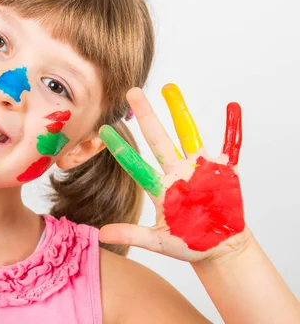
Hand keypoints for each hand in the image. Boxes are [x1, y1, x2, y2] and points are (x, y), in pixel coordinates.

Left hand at [98, 85, 246, 262]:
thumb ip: (131, 235)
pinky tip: (232, 107)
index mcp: (160, 188)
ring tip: (169, 87)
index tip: (102, 130)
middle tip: (132, 91)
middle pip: (158, 139)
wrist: (220, 247)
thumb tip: (100, 235)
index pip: (135, 164)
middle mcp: (176, 172)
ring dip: (179, 112)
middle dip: (146, 116)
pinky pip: (230, 146)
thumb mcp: (157, 241)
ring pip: (188, 134)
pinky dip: (233, 128)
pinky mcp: (223, 171)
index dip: (120, 149)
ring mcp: (199, 169)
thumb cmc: (188, 242)